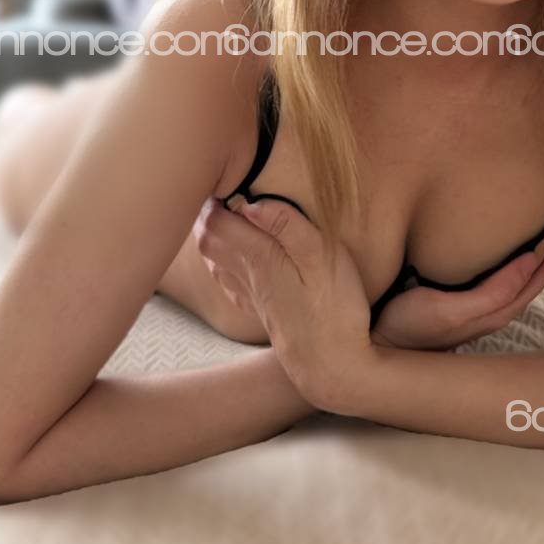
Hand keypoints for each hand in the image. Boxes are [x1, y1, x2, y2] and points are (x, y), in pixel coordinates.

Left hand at [198, 195, 372, 407]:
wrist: (335, 369)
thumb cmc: (337, 310)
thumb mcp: (325, 260)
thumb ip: (290, 227)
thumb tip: (254, 202)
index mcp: (259, 259)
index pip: (216, 220)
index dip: (215, 194)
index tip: (232, 174)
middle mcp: (247, 277)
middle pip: (206, 238)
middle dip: (207, 209)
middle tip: (227, 187)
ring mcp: (252, 296)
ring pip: (214, 259)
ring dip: (213, 233)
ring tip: (230, 212)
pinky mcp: (263, 311)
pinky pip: (228, 281)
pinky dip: (224, 261)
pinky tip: (239, 254)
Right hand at [371, 205, 543, 350]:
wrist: (381, 348)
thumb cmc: (412, 329)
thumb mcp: (451, 310)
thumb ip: (492, 292)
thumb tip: (530, 261)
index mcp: (499, 310)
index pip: (541, 274)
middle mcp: (495, 309)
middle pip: (536, 274)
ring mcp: (479, 306)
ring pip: (520, 275)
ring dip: (535, 248)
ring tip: (540, 220)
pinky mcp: (462, 300)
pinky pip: (500, 276)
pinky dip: (511, 256)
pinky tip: (502, 242)